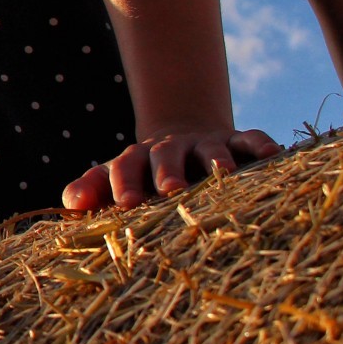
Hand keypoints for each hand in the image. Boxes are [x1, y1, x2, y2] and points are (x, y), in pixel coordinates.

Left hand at [61, 125, 281, 211]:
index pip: (123, 169)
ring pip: (209, 149)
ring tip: (223, 173)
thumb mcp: (116, 181)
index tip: (125, 204)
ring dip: (215, 159)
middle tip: (169, 190)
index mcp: (135, 161)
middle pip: (164, 157)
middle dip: (166, 172)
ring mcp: (204, 144)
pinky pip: (249, 139)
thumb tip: (70, 204)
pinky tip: (272, 154)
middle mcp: (169, 149)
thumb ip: (91, 190)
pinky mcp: (236, 141)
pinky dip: (259, 144)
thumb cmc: (143, 176)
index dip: (122, 183)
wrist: (181, 140)